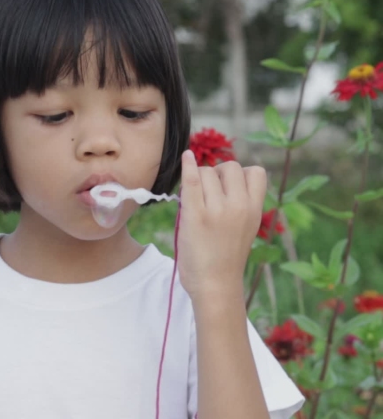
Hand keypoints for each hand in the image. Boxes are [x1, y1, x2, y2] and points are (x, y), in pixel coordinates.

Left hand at [176, 150, 266, 304]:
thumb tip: (221, 176)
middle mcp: (239, 206)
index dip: (240, 175)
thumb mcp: (245, 228)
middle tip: (208, 195)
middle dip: (217, 174)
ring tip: (196, 200)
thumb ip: (240, 203)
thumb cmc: (226, 258)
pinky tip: (186, 156)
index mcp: (256, 210)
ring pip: (207, 172)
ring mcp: (217, 210)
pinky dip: (188, 165)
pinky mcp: (195, 215)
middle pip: (229, 167)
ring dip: (199, 179)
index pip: (255, 172)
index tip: (228, 188)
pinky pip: (192, 180)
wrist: (215, 285)